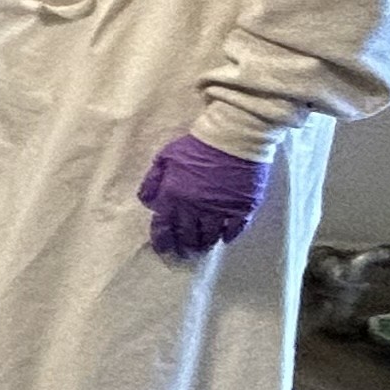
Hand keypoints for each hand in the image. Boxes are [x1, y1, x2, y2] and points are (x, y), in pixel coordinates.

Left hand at [137, 135, 269, 258]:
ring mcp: (220, 209)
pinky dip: (228, 236)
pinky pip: (234, 229)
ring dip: (204, 243)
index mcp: (174, 195)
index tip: (164, 250)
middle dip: (184, 245)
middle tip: (185, 251)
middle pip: (187, 235)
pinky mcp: (242, 208)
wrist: (233, 138)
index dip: (162, 241)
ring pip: (210, 236)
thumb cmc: (196, 145)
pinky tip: (224, 239)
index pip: (164, 226)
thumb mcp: (165, 157)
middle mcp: (196, 207)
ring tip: (202, 246)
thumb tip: (147, 202)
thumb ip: (153, 180)